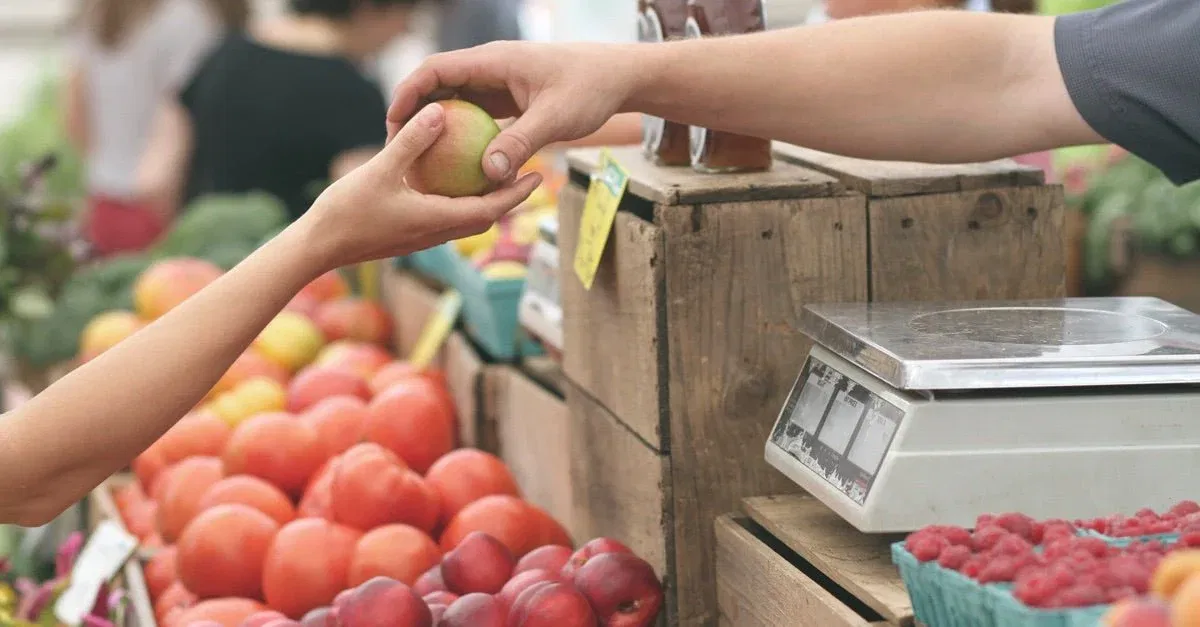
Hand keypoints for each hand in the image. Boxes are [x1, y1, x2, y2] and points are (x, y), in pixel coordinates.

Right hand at [301, 102, 541, 268]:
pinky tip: (450, 179)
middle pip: (484, 217)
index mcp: (436, 221)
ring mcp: (422, 237)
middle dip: (509, 197)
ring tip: (496, 173)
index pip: (490, 210)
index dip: (517, 194)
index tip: (538, 176)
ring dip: (485, 200)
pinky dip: (458, 200)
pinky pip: (444, 217)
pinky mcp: (408, 235)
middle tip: (527, 172)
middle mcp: (435, 233)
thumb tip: (440, 111)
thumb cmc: (346, 211)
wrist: (317, 247)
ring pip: (465, 219)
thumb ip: (412, 141)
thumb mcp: (380, 169)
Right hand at [387, 41, 637, 182]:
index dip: (408, 93)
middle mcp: (490, 69)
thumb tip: (488, 173)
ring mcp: (498, 84)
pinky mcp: (508, 100)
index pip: (436, 69)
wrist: (618, 77)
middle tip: (397, 148)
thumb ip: (520, 143)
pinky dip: (461, 136)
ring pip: (455, 102)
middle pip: (438, 85)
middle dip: (414, 113)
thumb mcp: (555, 118)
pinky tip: (455, 166)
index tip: (393, 123)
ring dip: (436, 127)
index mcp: (494, 61)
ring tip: (418, 159)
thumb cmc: (590, 89)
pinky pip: (475, 116)